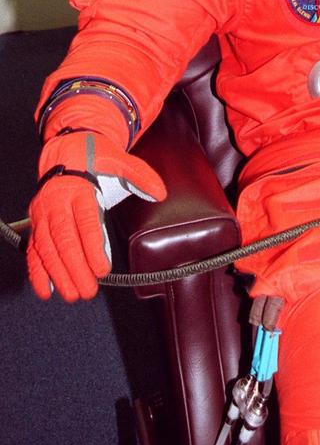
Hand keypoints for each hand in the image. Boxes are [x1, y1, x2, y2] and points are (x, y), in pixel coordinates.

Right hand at [28, 130, 165, 300]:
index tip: (102, 269)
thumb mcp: (120, 161)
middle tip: (89, 290)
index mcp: (78, 189)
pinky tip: (47, 291)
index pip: (86, 222)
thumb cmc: (96, 158)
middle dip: (76, 268)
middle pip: (64, 240)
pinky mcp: (37, 223)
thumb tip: (161, 193)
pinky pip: (33, 249)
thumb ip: (141, 176)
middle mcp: (56, 203)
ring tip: (73, 294)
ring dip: (58, 274)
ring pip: (47, 248)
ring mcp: (43, 214)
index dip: (93, 247)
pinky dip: (38, 271)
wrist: (67, 150)